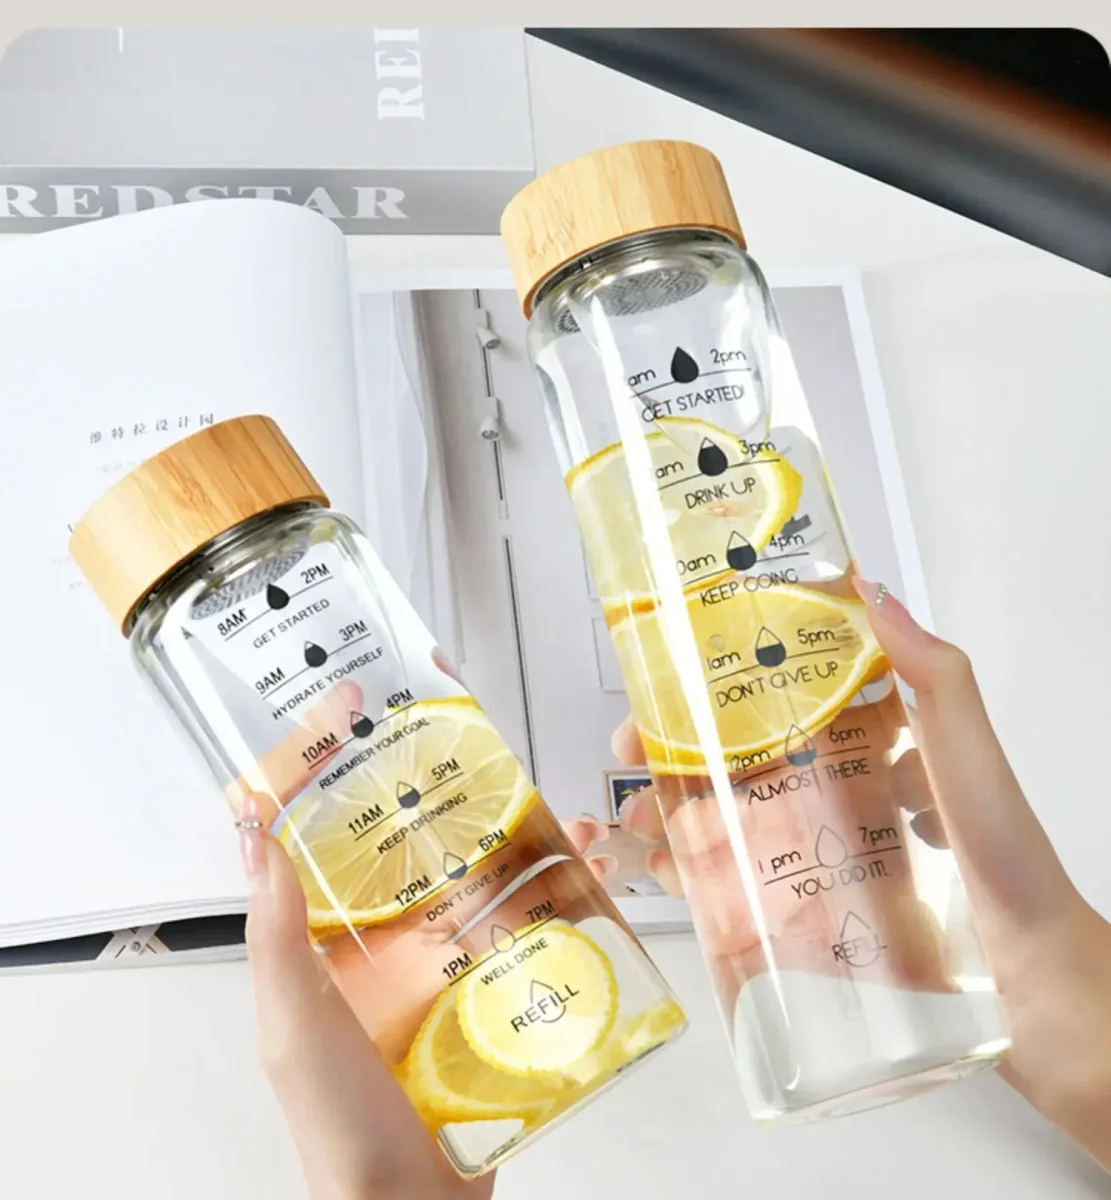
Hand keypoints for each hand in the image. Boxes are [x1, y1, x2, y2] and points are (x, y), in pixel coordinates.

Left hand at [234, 649, 615, 1199]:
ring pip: (484, 878)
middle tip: (473, 745)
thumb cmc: (340, 1133)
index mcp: (327, 944)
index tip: (346, 708)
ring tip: (561, 816)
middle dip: (448, 788)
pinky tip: (594, 878)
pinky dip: (565, 899)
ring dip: (525, 837)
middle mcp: (386, 946)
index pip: (319, 833)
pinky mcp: (493, 999)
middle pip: (415, 842)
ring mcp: (444, 969)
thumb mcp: (295, 1029)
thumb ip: (276, 938)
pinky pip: (531, 934)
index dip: (323, 765)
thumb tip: (251, 837)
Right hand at [613, 578, 1110, 1170]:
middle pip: (732, 760)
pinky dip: (681, 881)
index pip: (780, 698)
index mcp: (868, 748)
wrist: (1033, 991)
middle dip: (670, 748)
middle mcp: (834, 797)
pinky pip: (730, 893)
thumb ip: (934, 680)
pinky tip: (647, 875)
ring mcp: (813, 858)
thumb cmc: (1010, 870)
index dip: (722, 678)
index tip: (675, 665)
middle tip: (629, 746)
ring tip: (619, 819)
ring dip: (660, 814)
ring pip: (719, 824)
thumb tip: (872, 591)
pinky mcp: (802, 917)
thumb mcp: (970, 760)